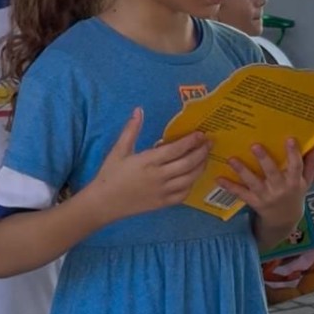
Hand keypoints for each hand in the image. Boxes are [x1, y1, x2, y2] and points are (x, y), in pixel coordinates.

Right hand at [87, 108, 209, 222]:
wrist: (104, 203)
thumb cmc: (110, 174)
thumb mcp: (118, 150)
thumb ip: (131, 130)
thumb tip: (139, 110)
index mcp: (148, 161)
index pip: (175, 149)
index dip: (190, 141)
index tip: (200, 134)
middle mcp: (159, 177)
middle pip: (188, 164)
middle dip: (201, 152)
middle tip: (209, 143)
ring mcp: (162, 192)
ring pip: (189, 179)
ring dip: (200, 167)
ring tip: (205, 158)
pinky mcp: (163, 203)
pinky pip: (183, 194)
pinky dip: (191, 184)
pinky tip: (193, 177)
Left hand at [218, 138, 313, 231]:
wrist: (285, 220)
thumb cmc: (295, 195)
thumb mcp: (306, 182)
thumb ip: (310, 166)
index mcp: (294, 182)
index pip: (296, 166)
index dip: (293, 153)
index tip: (289, 139)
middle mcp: (280, 189)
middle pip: (272, 173)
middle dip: (264, 159)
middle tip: (254, 145)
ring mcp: (266, 196)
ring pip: (254, 182)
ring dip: (242, 171)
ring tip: (231, 159)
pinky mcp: (254, 202)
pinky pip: (241, 194)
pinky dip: (230, 187)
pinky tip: (219, 179)